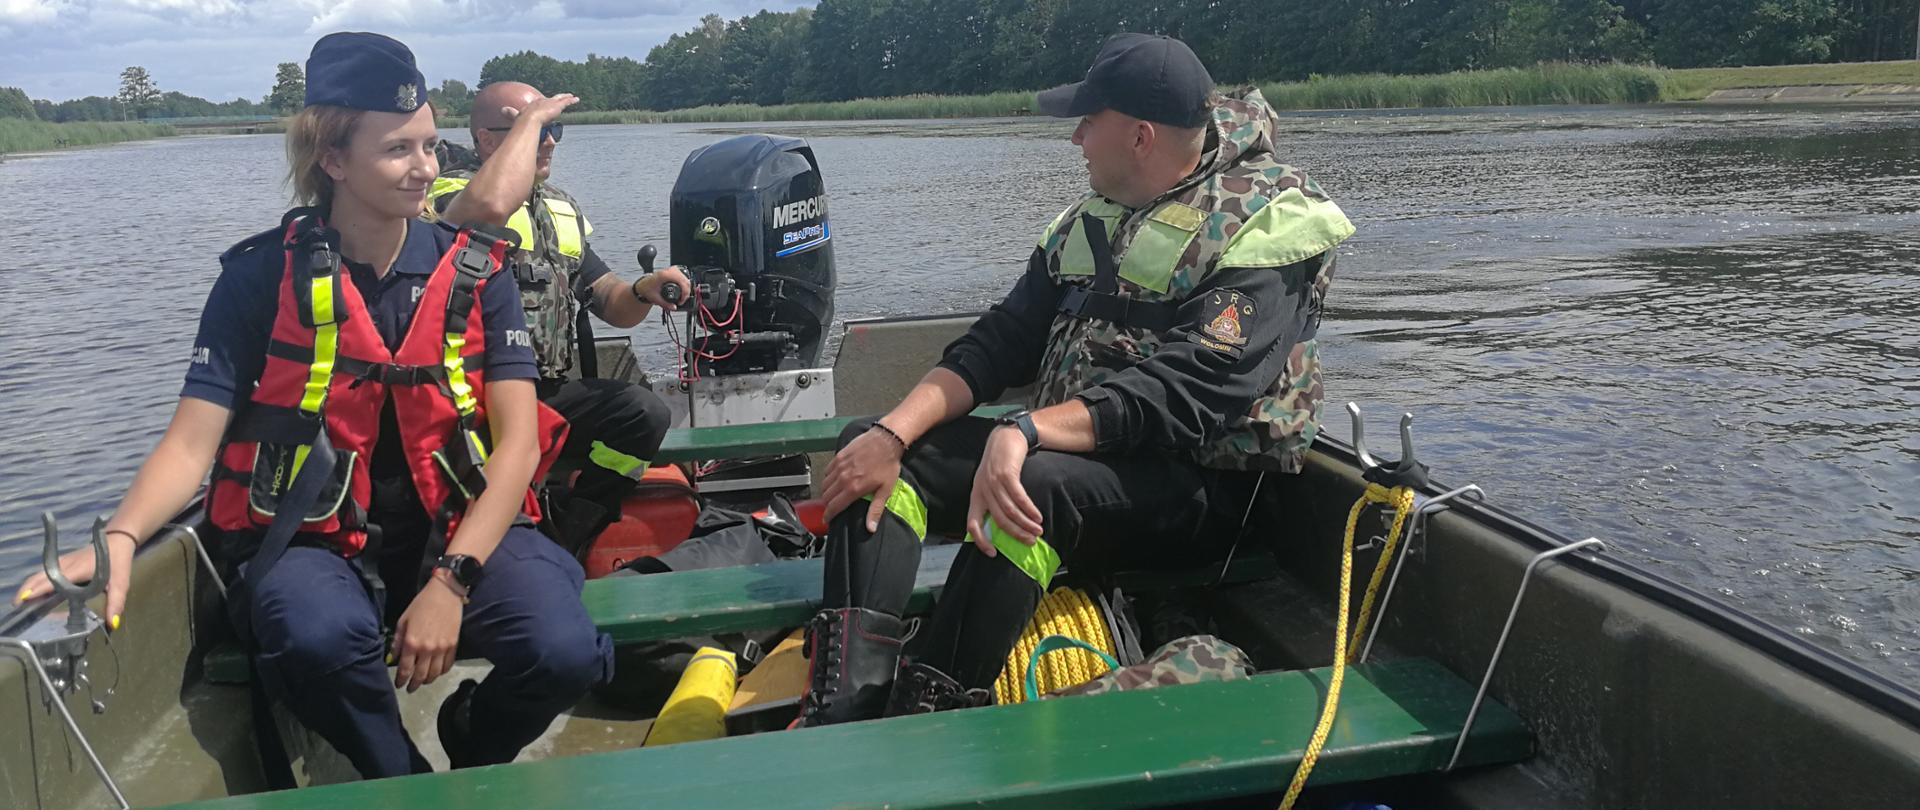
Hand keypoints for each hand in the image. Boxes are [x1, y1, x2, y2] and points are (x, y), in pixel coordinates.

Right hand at [15, 531, 136, 629]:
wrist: (117, 540)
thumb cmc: (118, 562)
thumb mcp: (120, 584)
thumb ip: (115, 604)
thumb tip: (112, 625)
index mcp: (77, 570)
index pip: (53, 580)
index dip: (38, 589)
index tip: (24, 599)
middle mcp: (65, 565)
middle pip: (39, 576)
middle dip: (26, 590)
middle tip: (17, 607)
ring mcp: (62, 562)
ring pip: (39, 573)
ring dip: (28, 586)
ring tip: (20, 603)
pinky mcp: (62, 562)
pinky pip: (44, 572)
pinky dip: (34, 582)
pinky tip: (32, 593)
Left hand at [392, 574, 463, 691]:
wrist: (445, 594)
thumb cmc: (421, 605)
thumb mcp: (403, 620)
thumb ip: (398, 641)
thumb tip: (395, 657)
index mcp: (412, 643)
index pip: (405, 669)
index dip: (401, 680)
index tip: (399, 684)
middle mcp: (427, 649)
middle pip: (420, 675)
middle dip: (414, 684)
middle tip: (410, 688)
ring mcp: (442, 648)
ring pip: (435, 673)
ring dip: (427, 680)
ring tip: (422, 681)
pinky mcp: (454, 646)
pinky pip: (448, 665)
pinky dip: (442, 672)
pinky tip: (437, 672)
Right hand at [499, 93, 578, 127]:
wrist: (529, 120)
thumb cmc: (523, 123)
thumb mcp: (517, 121)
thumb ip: (509, 116)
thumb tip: (501, 113)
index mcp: (533, 107)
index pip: (538, 104)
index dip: (540, 104)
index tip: (541, 104)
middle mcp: (541, 103)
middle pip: (550, 99)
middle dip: (555, 98)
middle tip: (559, 97)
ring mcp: (549, 103)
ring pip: (559, 99)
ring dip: (565, 98)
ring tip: (571, 96)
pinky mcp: (557, 106)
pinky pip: (566, 102)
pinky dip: (571, 101)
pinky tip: (576, 99)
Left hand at [634, 265, 690, 309]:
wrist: (642, 285)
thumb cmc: (646, 289)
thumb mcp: (655, 298)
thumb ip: (665, 304)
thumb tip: (674, 307)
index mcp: (664, 275)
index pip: (681, 281)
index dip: (685, 292)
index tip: (681, 300)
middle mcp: (668, 271)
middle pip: (685, 280)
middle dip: (686, 291)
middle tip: (682, 300)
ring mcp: (670, 270)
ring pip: (685, 277)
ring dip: (686, 287)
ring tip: (682, 296)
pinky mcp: (671, 271)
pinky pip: (682, 275)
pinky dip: (684, 283)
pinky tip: (682, 288)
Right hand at [819, 425, 906, 532]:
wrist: (886, 440)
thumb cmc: (888, 466)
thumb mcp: (885, 490)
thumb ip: (875, 510)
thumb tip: (871, 529)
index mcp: (853, 488)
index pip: (834, 506)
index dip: (828, 516)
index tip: (826, 520)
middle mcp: (843, 478)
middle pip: (826, 496)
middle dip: (827, 505)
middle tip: (831, 508)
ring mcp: (839, 466)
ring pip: (824, 484)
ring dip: (826, 492)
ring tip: (832, 496)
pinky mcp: (838, 456)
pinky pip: (827, 471)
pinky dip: (827, 479)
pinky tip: (834, 481)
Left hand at [965, 426, 1042, 556]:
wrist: (1006, 435)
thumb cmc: (1001, 463)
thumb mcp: (992, 483)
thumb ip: (995, 502)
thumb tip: (1009, 526)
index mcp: (976, 496)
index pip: (971, 524)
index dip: (980, 541)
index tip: (993, 553)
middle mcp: (982, 490)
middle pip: (998, 520)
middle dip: (1015, 534)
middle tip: (1030, 542)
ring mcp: (993, 481)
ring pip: (1009, 510)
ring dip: (1025, 523)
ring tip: (1038, 531)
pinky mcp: (1005, 473)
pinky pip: (1018, 497)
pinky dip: (1029, 509)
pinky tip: (1037, 516)